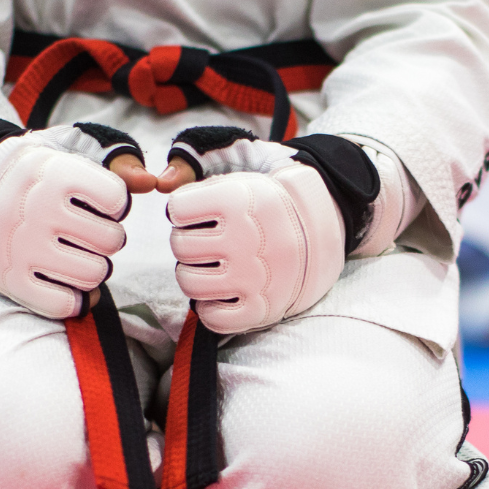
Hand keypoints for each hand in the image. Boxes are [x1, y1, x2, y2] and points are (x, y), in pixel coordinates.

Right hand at [0, 135, 130, 318]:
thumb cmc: (35, 171)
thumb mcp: (70, 153)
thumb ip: (116, 163)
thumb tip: (150, 182)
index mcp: (53, 174)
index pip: (115, 199)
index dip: (115, 203)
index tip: (98, 202)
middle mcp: (34, 210)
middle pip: (111, 241)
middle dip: (108, 237)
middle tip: (89, 232)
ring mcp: (20, 248)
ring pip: (93, 274)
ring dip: (96, 268)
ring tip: (79, 254)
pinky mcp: (9, 279)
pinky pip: (61, 305)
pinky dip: (75, 300)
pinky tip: (71, 284)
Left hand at [166, 133, 346, 333]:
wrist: (325, 229)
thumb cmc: (269, 203)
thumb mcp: (239, 175)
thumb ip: (195, 170)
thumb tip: (162, 182)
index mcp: (239, 199)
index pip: (177, 209)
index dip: (184, 210)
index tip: (202, 213)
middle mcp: (246, 238)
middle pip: (180, 246)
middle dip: (188, 243)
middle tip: (208, 242)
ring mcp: (254, 276)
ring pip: (189, 282)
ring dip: (194, 274)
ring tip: (211, 267)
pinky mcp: (263, 308)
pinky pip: (214, 318)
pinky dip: (210, 307)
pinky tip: (220, 293)